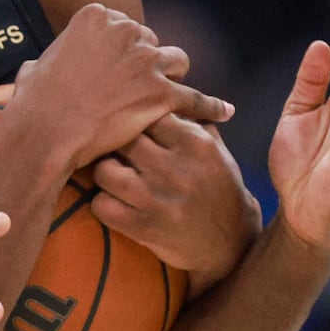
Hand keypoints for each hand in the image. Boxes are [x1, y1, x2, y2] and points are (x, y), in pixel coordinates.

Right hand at [9, 3, 233, 170]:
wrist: (45, 132)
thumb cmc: (34, 104)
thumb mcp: (34, 68)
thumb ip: (48, 59)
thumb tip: (38, 67)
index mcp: (96, 16)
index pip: (124, 26)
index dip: (120, 51)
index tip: (114, 71)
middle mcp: (126, 30)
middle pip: (151, 41)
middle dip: (144, 63)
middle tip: (131, 90)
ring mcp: (147, 61)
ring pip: (176, 62)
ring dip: (169, 78)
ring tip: (162, 99)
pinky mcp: (163, 93)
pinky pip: (196, 98)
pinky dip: (211, 106)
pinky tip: (224, 113)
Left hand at [90, 114, 261, 292]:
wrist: (229, 243)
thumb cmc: (216, 186)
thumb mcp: (213, 148)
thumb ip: (191, 117)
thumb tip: (162, 87)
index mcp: (194, 142)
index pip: (146, 112)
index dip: (132, 118)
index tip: (127, 125)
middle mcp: (176, 168)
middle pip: (121, 138)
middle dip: (113, 142)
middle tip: (111, 148)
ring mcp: (157, 200)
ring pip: (103, 171)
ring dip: (104, 173)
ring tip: (112, 176)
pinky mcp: (143, 228)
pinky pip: (100, 206)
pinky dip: (102, 203)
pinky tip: (113, 202)